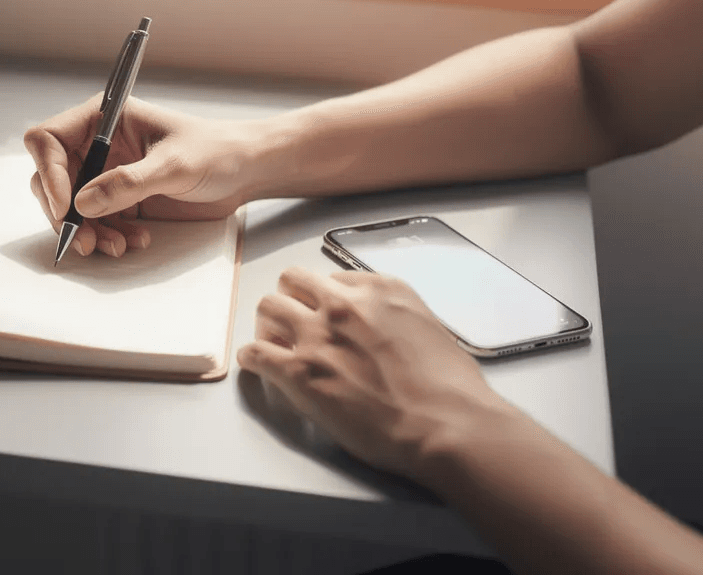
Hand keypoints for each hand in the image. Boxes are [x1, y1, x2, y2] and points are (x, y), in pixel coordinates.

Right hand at [24, 95, 254, 256]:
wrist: (245, 172)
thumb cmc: (216, 151)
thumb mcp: (174, 165)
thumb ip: (128, 183)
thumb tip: (83, 203)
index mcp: (104, 118)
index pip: (49, 140)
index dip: (49, 174)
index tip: (66, 207)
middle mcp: (98, 144)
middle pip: (52, 179)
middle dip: (65, 214)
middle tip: (83, 241)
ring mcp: (107, 173)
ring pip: (71, 207)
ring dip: (88, 231)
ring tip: (117, 246)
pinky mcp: (119, 199)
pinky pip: (95, 222)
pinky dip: (107, 237)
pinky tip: (134, 241)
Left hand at [237, 268, 515, 481]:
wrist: (446, 424)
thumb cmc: (450, 389)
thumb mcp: (428, 327)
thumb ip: (395, 317)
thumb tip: (381, 329)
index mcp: (379, 290)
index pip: (332, 279)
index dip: (325, 299)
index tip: (325, 314)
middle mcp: (344, 304)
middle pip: (292, 282)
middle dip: (290, 300)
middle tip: (293, 324)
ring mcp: (318, 336)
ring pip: (268, 307)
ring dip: (268, 325)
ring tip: (275, 344)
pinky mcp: (299, 372)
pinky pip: (255, 353)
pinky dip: (253, 358)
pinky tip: (258, 365)